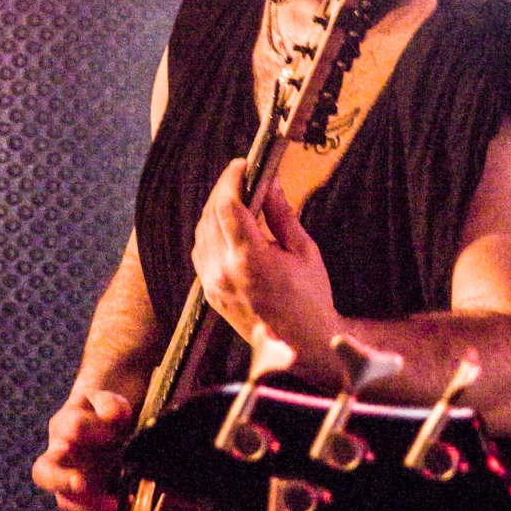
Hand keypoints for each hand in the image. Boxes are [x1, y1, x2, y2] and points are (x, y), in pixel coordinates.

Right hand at [32, 388, 131, 510]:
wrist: (112, 425)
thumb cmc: (105, 411)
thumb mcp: (108, 399)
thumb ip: (110, 403)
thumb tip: (112, 418)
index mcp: (65, 427)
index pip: (69, 427)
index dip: (88, 429)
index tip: (111, 430)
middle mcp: (62, 458)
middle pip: (45, 473)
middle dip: (60, 480)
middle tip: (80, 483)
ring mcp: (73, 482)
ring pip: (64, 500)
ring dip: (87, 505)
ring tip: (114, 505)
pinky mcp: (89, 500)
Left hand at [192, 159, 340, 379]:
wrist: (298, 345)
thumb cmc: (309, 299)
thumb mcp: (304, 252)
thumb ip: (283, 215)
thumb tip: (271, 183)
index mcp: (250, 259)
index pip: (228, 206)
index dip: (233, 179)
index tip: (244, 165)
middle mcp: (224, 271)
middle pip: (211, 214)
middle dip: (224, 189)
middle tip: (241, 174)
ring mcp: (213, 283)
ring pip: (202, 231)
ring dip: (215, 208)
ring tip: (236, 195)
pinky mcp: (210, 292)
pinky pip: (201, 251)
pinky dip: (209, 231)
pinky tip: (226, 224)